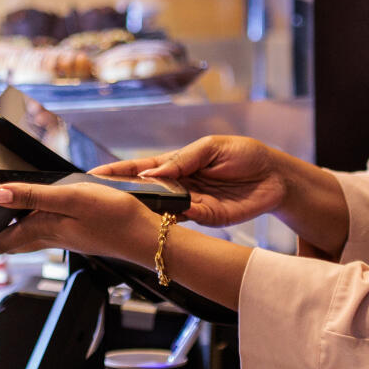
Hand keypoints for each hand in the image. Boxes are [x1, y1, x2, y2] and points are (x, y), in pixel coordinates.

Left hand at [0, 177, 162, 265]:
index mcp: (42, 230)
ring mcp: (61, 235)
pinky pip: (36, 232)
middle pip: (4, 243)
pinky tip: (25, 219)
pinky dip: (21, 228)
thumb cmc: (114, 218)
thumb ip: (33, 196)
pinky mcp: (73, 232)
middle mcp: (47, 236)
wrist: (146, 237)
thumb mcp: (71, 198)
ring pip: (19, 238)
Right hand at [92, 134, 289, 227]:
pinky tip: (156, 218)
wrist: (275, 176)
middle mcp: (179, 186)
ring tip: (118, 211)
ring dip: (142, 211)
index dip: (118, 172)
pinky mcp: (207, 218)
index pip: (142, 169)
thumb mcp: (211, 147)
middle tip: (97, 199)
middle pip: (144, 193)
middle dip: (121, 196)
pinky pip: (184, 221)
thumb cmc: (244, 155)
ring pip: (160, 210)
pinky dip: (170, 220)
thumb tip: (153, 173)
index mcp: (177, 164)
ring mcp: (191, 204)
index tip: (93, 176)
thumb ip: (183, 159)